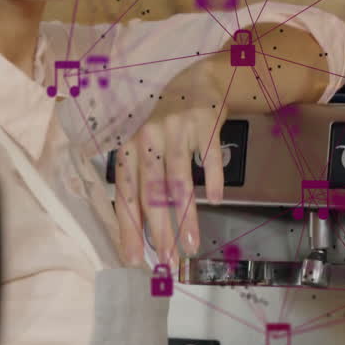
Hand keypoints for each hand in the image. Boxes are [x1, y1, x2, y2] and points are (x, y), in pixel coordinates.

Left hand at [113, 59, 224, 266]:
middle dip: (160, 231)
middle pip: (152, 192)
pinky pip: (209, 158)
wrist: (194, 84)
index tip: (135, 259)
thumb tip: (141, 236)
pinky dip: (214, 181)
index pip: (126, 195)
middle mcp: (149, 138)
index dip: (130, 228)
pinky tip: (217, 201)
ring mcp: (178, 130)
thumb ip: (142, 185)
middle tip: (167, 260)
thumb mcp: (145, 149)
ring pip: (179, 181)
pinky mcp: (205, 124)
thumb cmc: (165, 127)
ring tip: (192, 246)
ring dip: (186, 217)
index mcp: (129, 148)